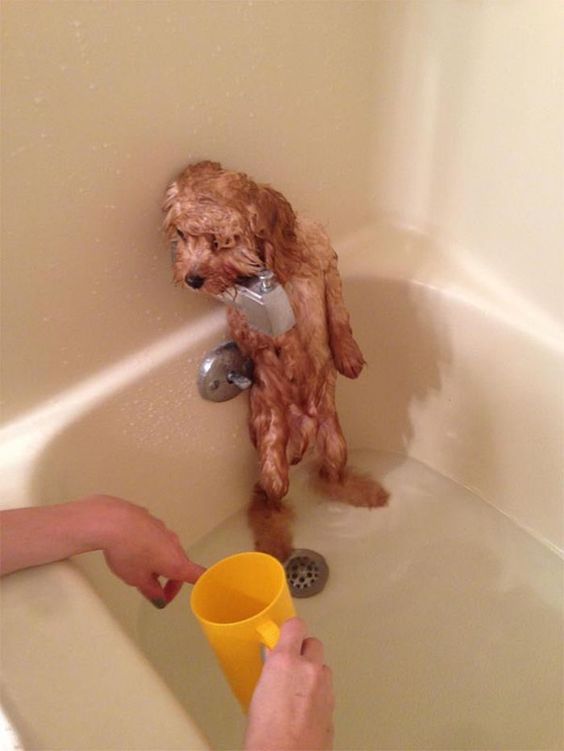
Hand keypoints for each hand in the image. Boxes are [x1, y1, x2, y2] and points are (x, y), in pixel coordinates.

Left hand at [91, 496, 205, 606]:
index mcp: (176, 562)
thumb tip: (159, 598)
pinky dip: (147, 547)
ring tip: (136, 569)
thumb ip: (151, 592)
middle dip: (168, 580)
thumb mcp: (137, 580)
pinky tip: (129, 549)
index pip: (198, 575)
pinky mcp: (151, 520)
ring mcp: (164, 529)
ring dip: (157, 563)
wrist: (112, 521)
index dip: (198, 586)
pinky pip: (154, 538)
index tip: (181, 594)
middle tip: (151, 590)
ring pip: (166, 550)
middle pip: (179, 564)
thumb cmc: (128, 553)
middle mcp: (174, 544)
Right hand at [245, 617, 334, 750]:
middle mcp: (309, 670)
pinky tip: (305, 708)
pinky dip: (319, 693)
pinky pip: (327, 690)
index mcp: (285, 662)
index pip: (295, 626)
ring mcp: (324, 689)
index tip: (285, 634)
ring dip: (313, 672)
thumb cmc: (265, 738)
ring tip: (297, 690)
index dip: (290, 629)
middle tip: (291, 663)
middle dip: (304, 650)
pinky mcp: (333, 707)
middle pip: (314, 643)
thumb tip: (275, 662)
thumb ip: (272, 672)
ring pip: (323, 667)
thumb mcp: (258, 695)